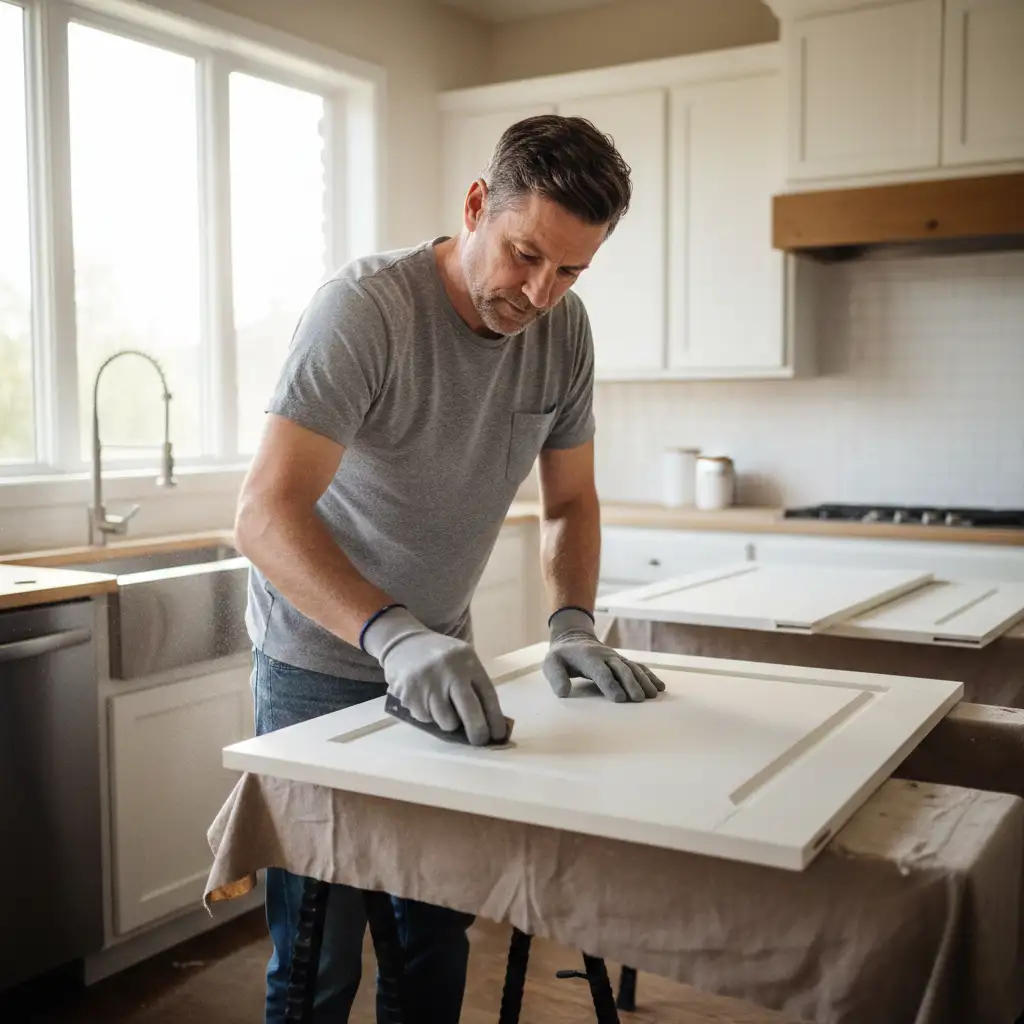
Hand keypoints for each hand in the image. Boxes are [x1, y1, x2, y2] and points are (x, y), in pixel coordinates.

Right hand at [362, 606, 507, 745]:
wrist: (404, 642)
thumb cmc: (440, 657)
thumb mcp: (462, 660)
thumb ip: (474, 685)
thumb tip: (488, 723)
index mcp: (468, 660)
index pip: (488, 695)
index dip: (495, 719)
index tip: (498, 735)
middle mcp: (450, 670)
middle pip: (471, 712)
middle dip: (478, 732)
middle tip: (479, 741)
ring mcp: (429, 682)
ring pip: (447, 721)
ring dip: (448, 722)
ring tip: (443, 707)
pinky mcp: (410, 694)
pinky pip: (426, 719)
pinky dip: (428, 716)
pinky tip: (425, 699)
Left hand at [543, 607, 664, 701]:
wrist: (574, 638)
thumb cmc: (562, 656)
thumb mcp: (551, 663)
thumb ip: (556, 677)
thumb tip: (563, 692)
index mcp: (588, 657)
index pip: (600, 672)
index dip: (610, 684)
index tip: (619, 698)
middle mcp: (605, 656)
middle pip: (621, 669)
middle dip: (631, 684)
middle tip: (640, 699)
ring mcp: (615, 658)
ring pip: (633, 668)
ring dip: (644, 680)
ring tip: (654, 695)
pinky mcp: (622, 661)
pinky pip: (638, 667)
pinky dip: (650, 676)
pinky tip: (660, 687)